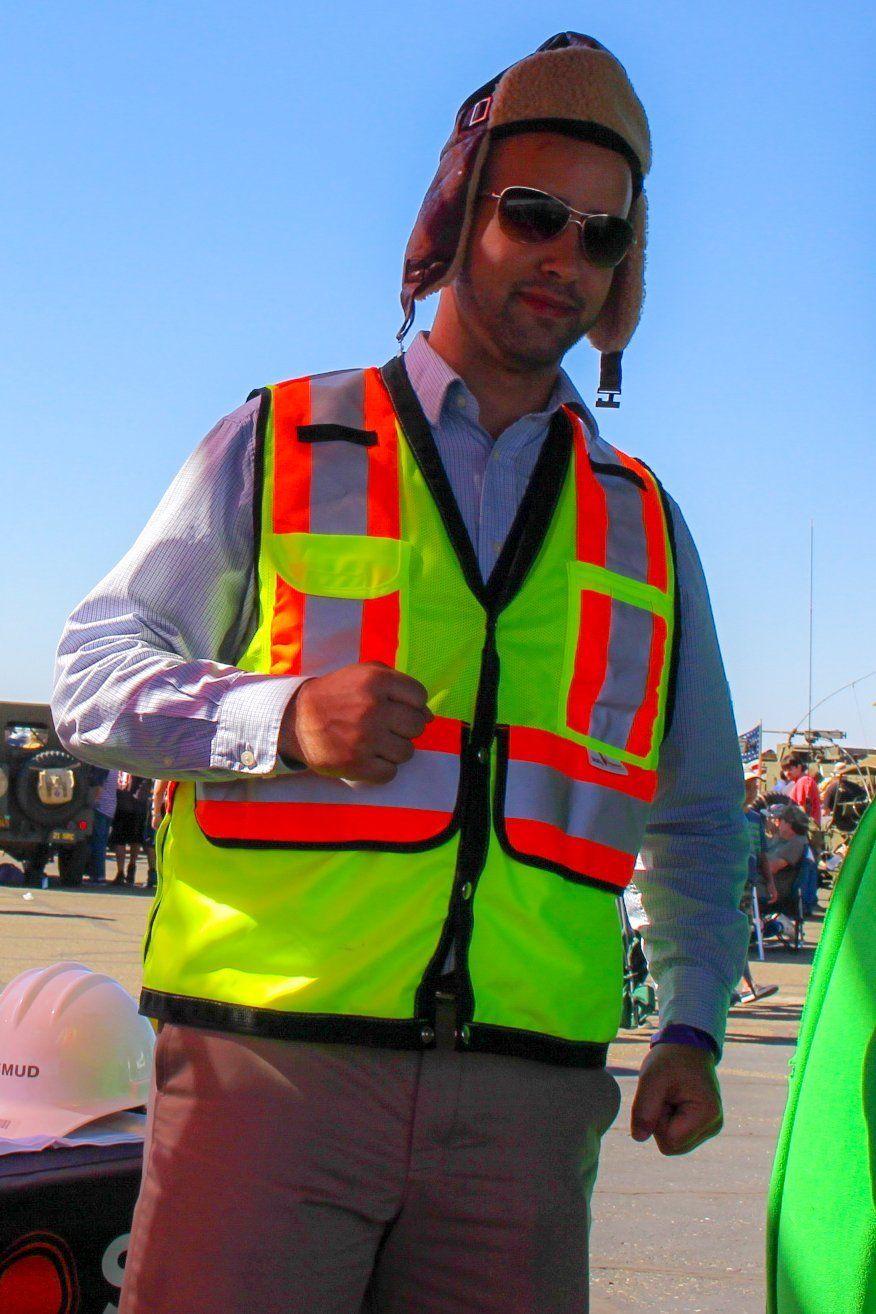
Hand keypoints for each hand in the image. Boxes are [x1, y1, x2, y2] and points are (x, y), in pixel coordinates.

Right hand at [279, 662, 432, 783]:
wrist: (296, 719)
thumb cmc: (336, 694)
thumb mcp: (364, 673)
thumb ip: (399, 684)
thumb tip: (429, 715)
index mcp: (376, 680)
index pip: (419, 697)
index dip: (413, 704)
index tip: (397, 708)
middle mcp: (373, 708)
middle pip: (417, 726)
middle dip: (405, 728)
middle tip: (387, 728)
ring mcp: (365, 738)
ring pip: (407, 752)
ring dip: (395, 750)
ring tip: (376, 743)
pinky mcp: (356, 764)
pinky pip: (390, 773)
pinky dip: (382, 769)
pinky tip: (369, 759)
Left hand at [630, 1044, 722, 1155]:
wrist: (687, 1045)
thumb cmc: (670, 1059)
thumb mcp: (651, 1079)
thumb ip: (643, 1111)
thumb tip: (639, 1138)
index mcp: (707, 1115)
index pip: (670, 1142)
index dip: (657, 1121)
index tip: (662, 1096)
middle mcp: (714, 1126)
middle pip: (673, 1146)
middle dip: (661, 1123)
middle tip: (665, 1095)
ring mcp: (711, 1127)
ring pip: (674, 1143)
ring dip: (665, 1121)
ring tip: (670, 1096)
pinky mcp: (704, 1126)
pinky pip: (678, 1136)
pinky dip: (671, 1121)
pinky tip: (675, 1101)